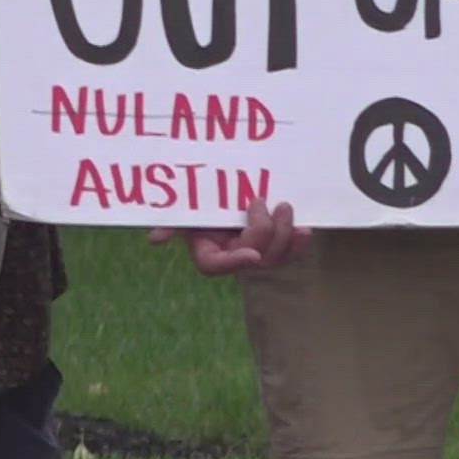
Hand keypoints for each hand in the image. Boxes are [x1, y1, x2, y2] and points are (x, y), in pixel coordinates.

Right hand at [149, 198, 308, 276]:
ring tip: (284, 207)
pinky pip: (289, 252)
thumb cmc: (198, 200)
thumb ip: (170, 223)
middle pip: (254, 257)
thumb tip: (153, 240)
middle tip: (261, 202)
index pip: (218, 267)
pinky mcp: (274, 245)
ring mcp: (256, 253)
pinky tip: (304, 230)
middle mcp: (233, 258)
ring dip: (283, 234)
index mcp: (208, 254)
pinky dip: (297, 243)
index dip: (235, 262)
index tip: (252, 255)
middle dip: (263, 232)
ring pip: (274, 256)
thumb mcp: (183, 209)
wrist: (222, 191)